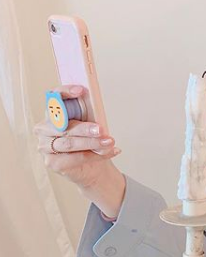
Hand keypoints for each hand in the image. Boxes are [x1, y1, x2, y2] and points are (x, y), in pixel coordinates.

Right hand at [34, 85, 124, 216]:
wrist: (92, 165)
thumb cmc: (89, 139)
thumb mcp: (92, 123)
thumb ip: (91, 115)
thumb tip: (98, 107)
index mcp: (53, 112)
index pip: (54, 97)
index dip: (65, 92)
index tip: (81, 91)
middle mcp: (44, 128)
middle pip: (63, 125)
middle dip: (84, 128)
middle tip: (101, 129)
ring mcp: (45, 146)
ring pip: (69, 143)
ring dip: (92, 143)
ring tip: (109, 142)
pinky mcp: (52, 162)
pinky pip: (75, 158)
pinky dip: (95, 155)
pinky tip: (108, 152)